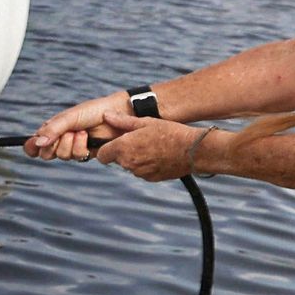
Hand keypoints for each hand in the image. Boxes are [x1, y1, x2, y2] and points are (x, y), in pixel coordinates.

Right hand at [26, 91, 133, 159]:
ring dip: (71, 144)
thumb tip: (37, 143)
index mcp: (53, 129)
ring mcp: (74, 147)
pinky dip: (82, 147)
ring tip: (82, 132)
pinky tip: (88, 138)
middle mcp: (61, 139)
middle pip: (46, 153)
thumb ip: (53, 129)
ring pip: (62, 156)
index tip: (33, 147)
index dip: (32, 147)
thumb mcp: (69, 117)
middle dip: (56, 144)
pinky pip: (78, 158)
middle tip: (66, 133)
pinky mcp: (87, 154)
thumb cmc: (93, 111)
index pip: (36, 143)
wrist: (117, 114)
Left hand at [95, 118, 216, 181]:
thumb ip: (123, 121)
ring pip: (130, 166)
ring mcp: (140, 173)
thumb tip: (107, 115)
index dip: (107, 148)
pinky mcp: (151, 179)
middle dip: (124, 151)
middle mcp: (129, 163)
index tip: (115, 142)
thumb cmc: (170, 133)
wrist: (192, 150)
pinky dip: (147, 165)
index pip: (102, 155)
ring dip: (136, 158)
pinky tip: (159, 155)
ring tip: (152, 146)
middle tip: (139, 140)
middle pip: (117, 159)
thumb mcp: (146, 122)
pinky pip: (142, 171)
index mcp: (124, 148)